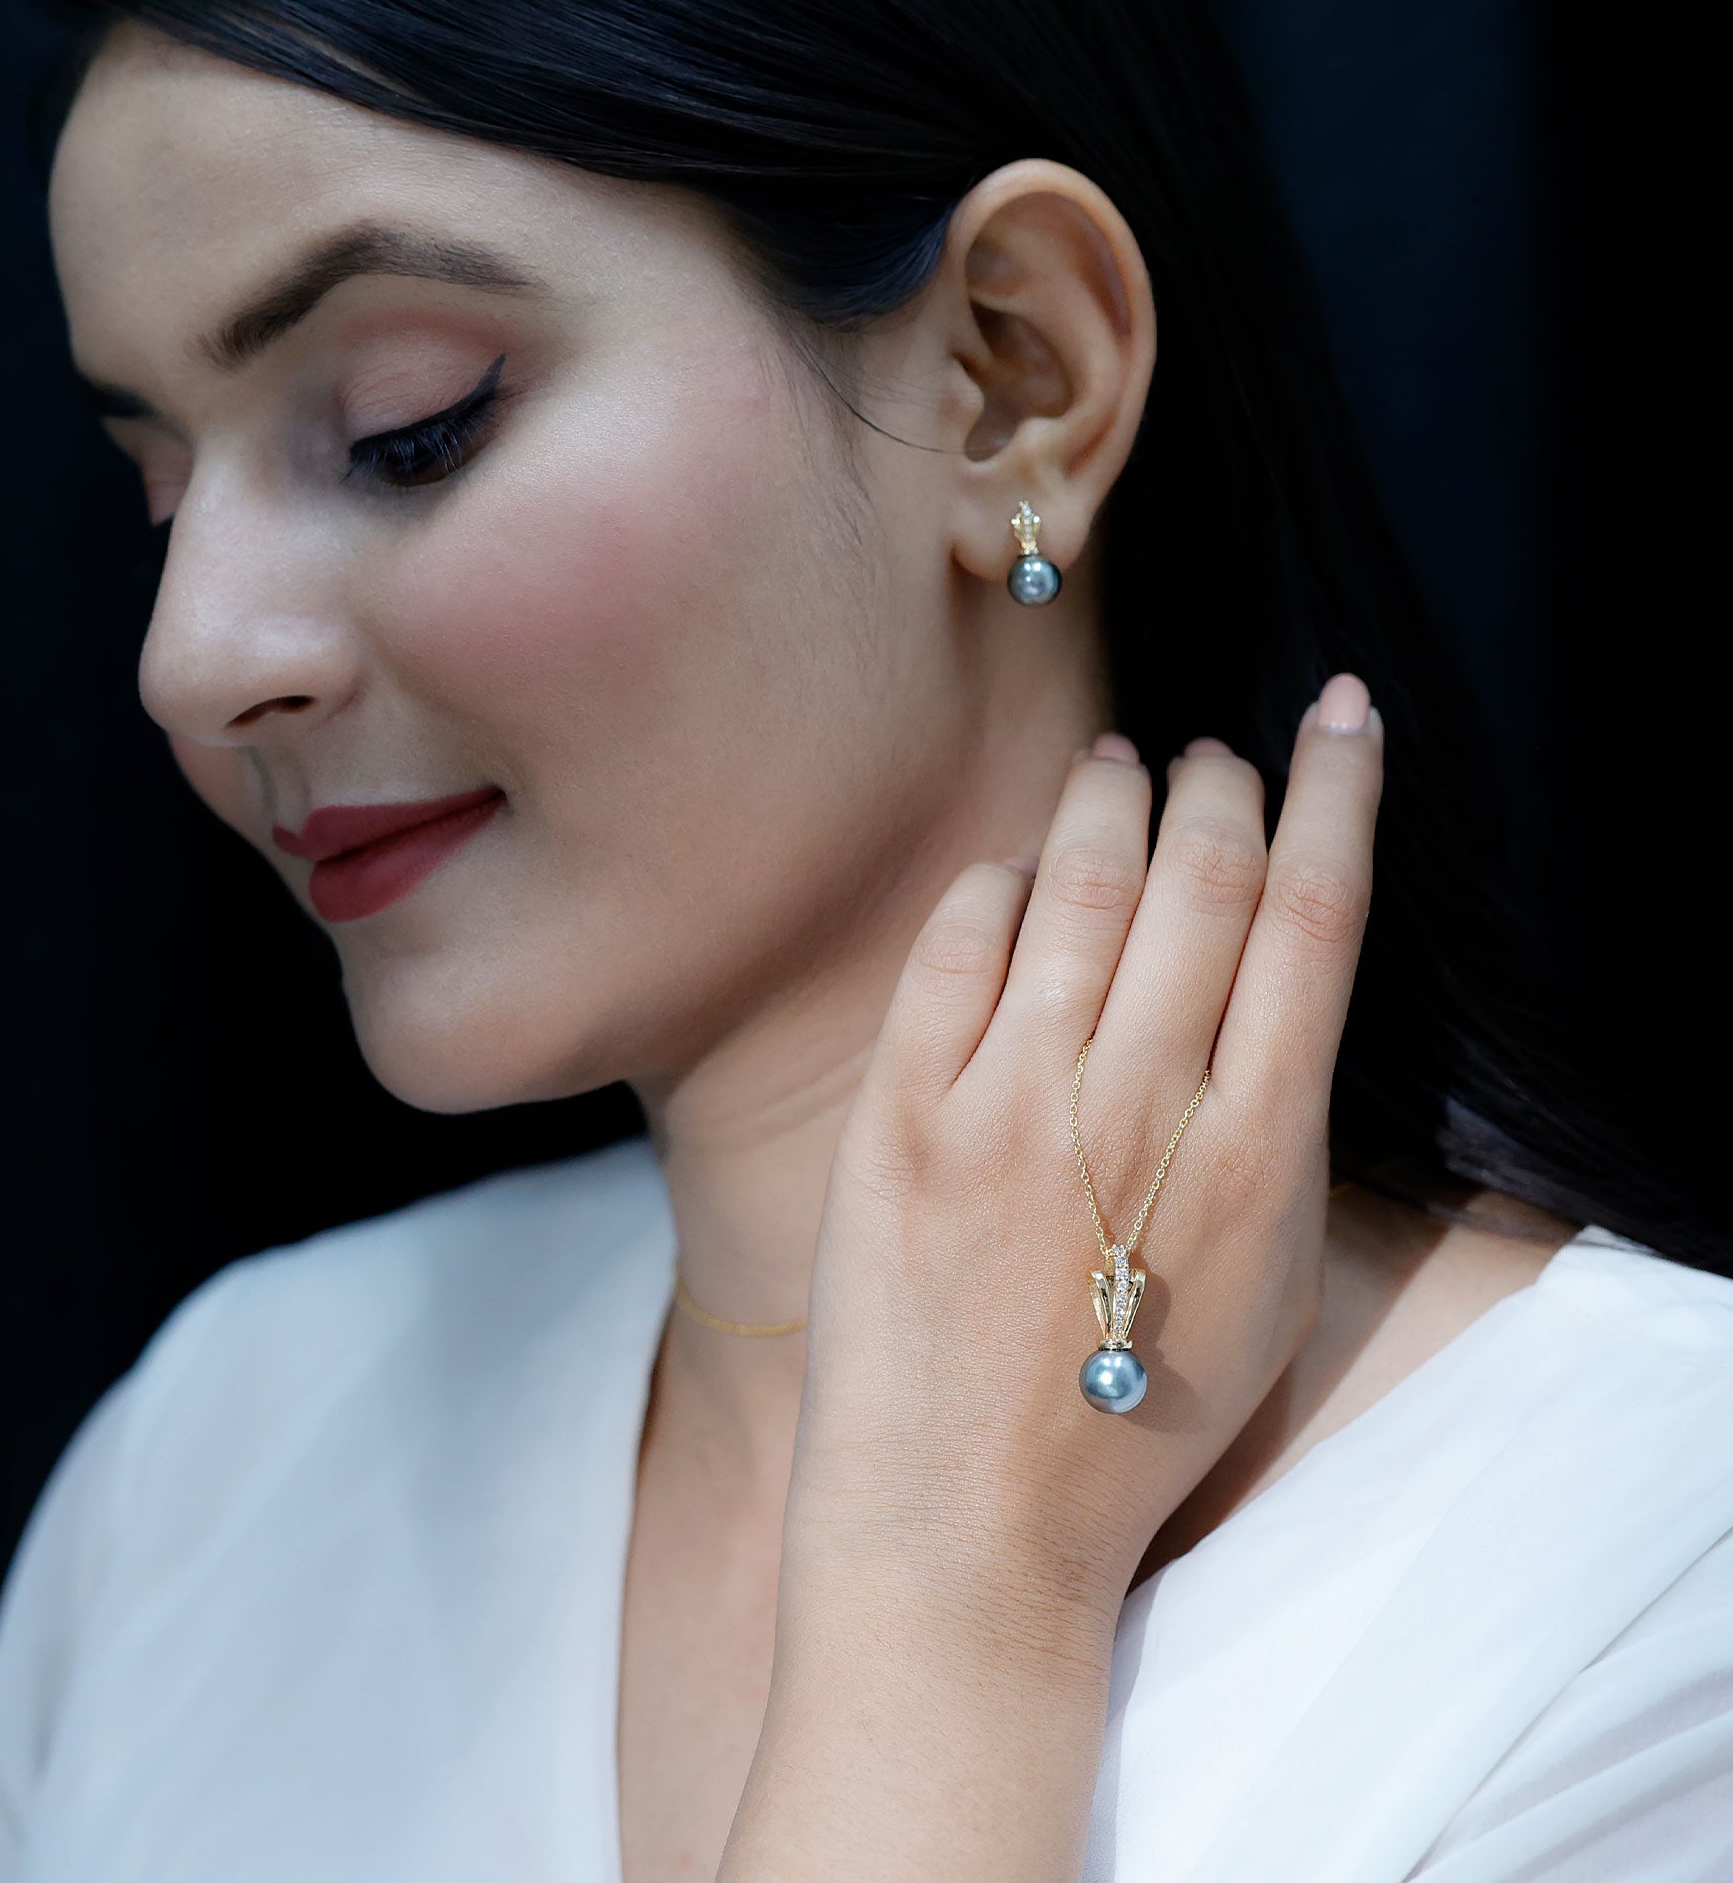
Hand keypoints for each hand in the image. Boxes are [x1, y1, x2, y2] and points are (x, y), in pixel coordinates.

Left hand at [781, 675, 1385, 1637]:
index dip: (1335, 791)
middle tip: (1213, 756)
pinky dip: (994, 885)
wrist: (964, 1523)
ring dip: (1110, 801)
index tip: (1338, 714)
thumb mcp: (1264, 1277)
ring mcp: (1009, 1104)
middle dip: (1220, 783)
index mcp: (1256, 1148)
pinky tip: (1015, 873)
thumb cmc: (1128, 1414)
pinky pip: (954, 945)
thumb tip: (1267, 958)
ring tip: (1121, 765)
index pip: (1315, 915)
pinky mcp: (899, 1115)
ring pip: (1080, 886)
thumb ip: (1274, 1115)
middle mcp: (1139, 1105)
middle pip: (1203, 875)